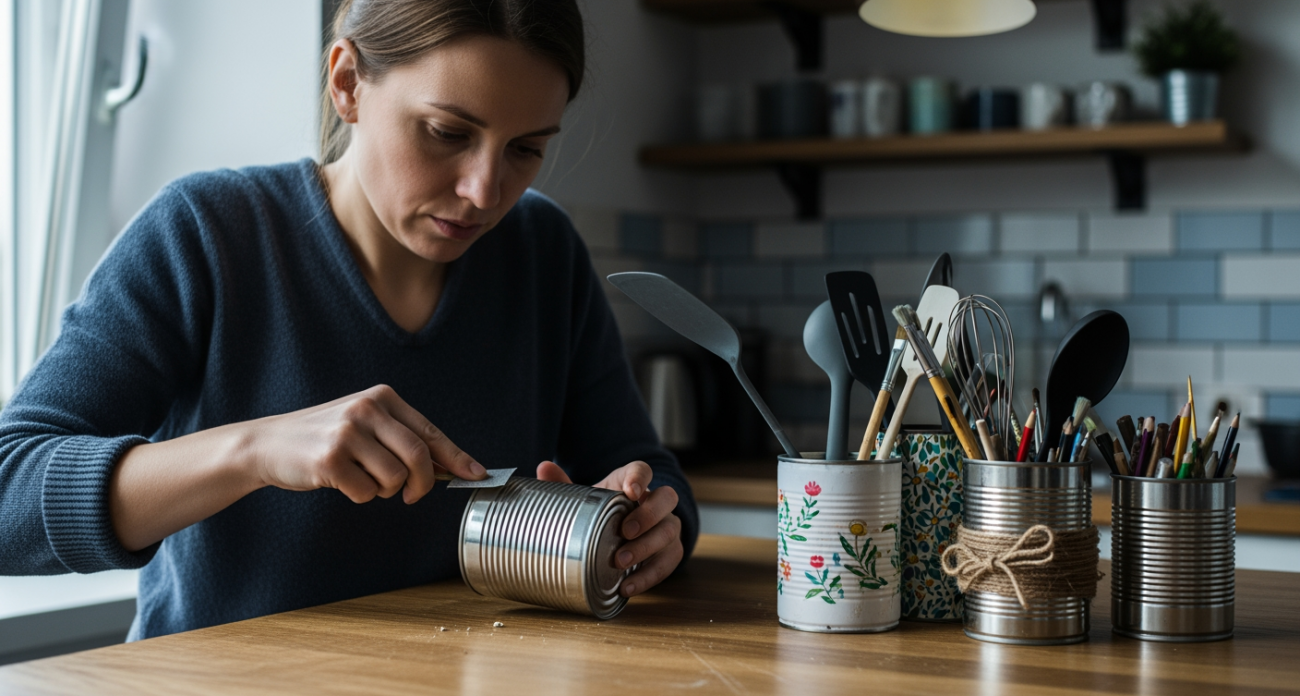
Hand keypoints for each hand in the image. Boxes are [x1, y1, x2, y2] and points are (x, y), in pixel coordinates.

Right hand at [247, 385, 484, 503]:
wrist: (269, 443)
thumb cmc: (325, 438)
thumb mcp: (366, 426)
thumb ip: (404, 440)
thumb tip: (452, 467)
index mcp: (382, 397)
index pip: (429, 431)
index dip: (456, 457)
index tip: (477, 474)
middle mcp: (367, 409)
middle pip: (419, 457)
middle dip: (422, 485)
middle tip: (411, 496)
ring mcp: (347, 432)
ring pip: (395, 479)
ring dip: (384, 490)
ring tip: (361, 477)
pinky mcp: (330, 459)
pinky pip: (367, 493)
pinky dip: (360, 495)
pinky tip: (340, 481)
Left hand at [537, 460, 682, 597]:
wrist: (622, 537)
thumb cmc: (603, 513)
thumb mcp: (587, 500)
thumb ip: (566, 485)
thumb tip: (543, 468)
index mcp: (633, 483)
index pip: (643, 470)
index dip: (640, 478)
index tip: (631, 491)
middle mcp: (656, 502)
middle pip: (667, 498)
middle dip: (648, 515)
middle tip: (625, 532)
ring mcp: (667, 526)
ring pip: (671, 531)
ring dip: (646, 548)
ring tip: (620, 563)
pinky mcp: (671, 552)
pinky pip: (669, 562)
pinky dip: (649, 576)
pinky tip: (628, 586)